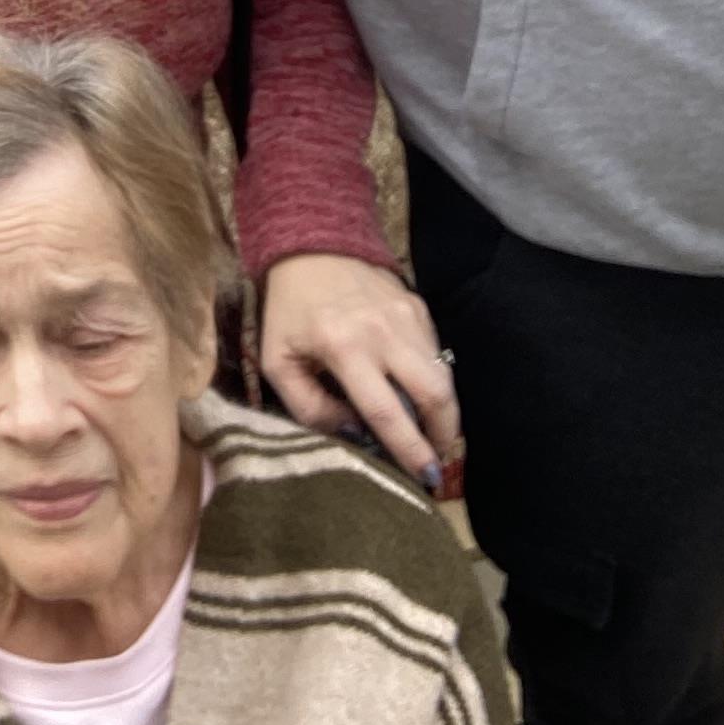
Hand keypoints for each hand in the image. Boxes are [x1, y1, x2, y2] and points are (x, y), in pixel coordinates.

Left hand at [257, 254, 460, 489]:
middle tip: (436, 459)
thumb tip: (353, 435)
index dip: (410, 450)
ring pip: (443, 376)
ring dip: (444, 412)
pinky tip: (417, 391)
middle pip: (433, 394)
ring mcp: (407, 316)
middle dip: (442, 435)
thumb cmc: (289, 311)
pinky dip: (433, 379)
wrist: (309, 246)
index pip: (386, 411)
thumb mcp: (279, 361)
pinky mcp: (419, 306)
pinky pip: (436, 354)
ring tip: (431, 433)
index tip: (426, 478)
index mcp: (344, 347)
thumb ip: (309, 407)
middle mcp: (382, 331)